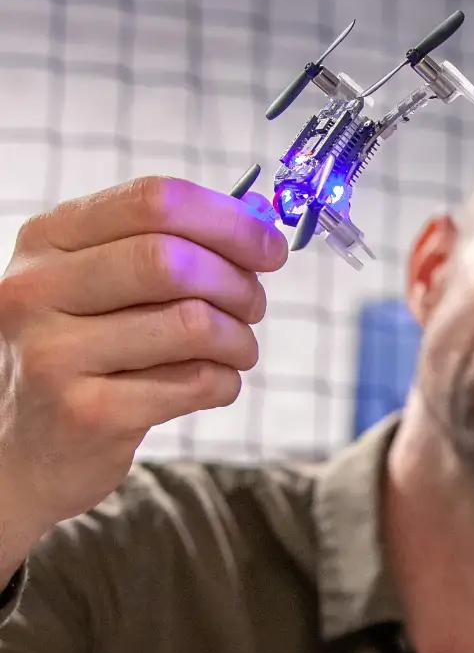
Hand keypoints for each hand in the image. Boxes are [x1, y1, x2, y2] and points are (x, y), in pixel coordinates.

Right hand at [0, 176, 287, 549]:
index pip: (153, 201)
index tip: (269, 248)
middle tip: (253, 306)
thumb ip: (167, 247)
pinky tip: (213, 383)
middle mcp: (37, 290)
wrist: (18, 450)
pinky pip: (195, 382)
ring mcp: (53, 354)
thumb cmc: (81, 353)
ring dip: (239, 339)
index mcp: (46, 240)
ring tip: (236, 350)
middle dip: (239, 283)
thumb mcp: (94, 285)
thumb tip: (260, 225)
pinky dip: (225, 381)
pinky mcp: (86, 414)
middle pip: (172, 260)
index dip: (229, 221)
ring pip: (193, 323)